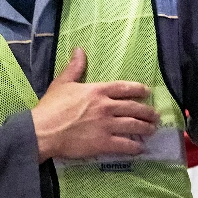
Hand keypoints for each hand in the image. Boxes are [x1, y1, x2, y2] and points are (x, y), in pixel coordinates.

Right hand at [33, 48, 159, 161]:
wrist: (42, 131)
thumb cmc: (51, 107)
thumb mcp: (62, 83)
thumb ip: (74, 68)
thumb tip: (79, 50)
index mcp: (97, 90)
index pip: (124, 87)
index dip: (138, 89)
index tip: (147, 92)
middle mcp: (106, 106)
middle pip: (133, 107)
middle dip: (147, 112)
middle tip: (155, 115)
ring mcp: (106, 125)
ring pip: (133, 125)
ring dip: (145, 128)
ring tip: (152, 130)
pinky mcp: (103, 143)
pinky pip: (125, 144)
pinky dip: (135, 146)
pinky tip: (140, 148)